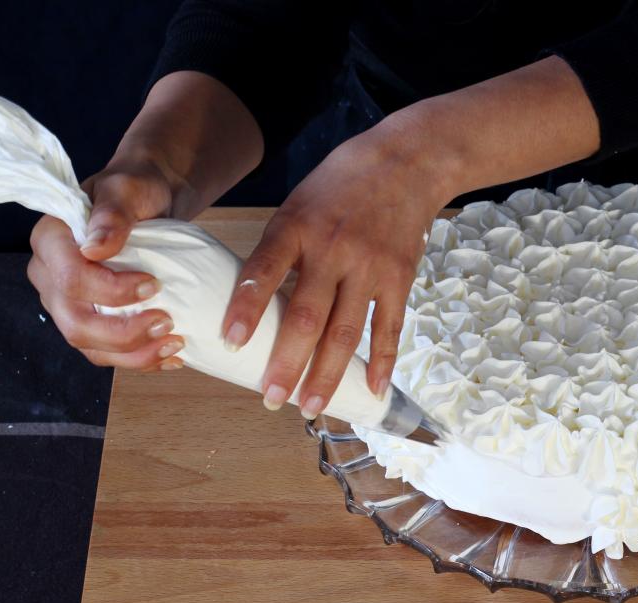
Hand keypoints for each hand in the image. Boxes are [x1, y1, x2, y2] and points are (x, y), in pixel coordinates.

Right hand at [27, 158, 185, 369]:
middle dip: (124, 333)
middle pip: (75, 323)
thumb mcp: (128, 189)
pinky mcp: (89, 319)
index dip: (112, 292)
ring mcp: (66, 302)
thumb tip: (95, 247)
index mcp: (50, 241)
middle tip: (168, 323)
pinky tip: (170, 357)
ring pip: (90, 345)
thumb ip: (113, 214)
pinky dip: (139, 359)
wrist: (149, 201)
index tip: (154, 286)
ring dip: (134, 354)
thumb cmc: (136, 190)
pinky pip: (106, 352)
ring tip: (174, 344)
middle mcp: (49, 276)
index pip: (71, 279)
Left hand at [220, 131, 451, 418]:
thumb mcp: (298, 204)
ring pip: (346, 331)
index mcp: (297, 227)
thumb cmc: (341, 185)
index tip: (230, 342)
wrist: (407, 162)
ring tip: (311, 405)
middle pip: (307, 315)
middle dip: (287, 362)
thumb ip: (281, 250)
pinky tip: (371, 390)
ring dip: (328, 374)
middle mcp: (333, 249)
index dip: (247, 308)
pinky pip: (389, 328)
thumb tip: (259, 305)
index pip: (265, 270)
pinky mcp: (399, 278)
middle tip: (271, 398)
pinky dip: (381, 362)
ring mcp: (370, 266)